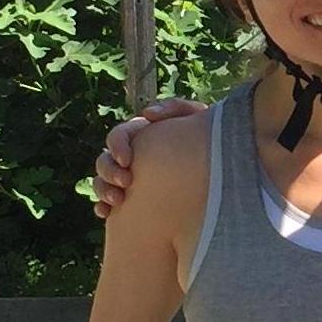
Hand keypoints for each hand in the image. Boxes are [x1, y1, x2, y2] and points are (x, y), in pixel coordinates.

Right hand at [92, 96, 204, 217]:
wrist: (219, 167)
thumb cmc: (206, 138)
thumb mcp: (196, 117)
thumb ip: (175, 107)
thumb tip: (148, 114)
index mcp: (139, 135)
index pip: (117, 136)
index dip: (117, 146)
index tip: (128, 160)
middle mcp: (129, 157)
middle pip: (104, 161)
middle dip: (109, 171)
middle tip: (126, 182)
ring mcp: (127, 179)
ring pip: (101, 182)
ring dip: (103, 190)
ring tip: (118, 201)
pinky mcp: (129, 200)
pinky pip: (107, 204)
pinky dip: (102, 207)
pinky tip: (107, 214)